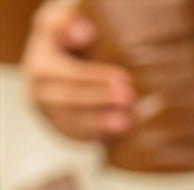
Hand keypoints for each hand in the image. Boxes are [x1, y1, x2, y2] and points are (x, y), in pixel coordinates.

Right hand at [21, 2, 134, 141]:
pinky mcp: (64, 131)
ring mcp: (51, 115)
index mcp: (40, 66)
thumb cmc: (65, 43)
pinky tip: (121, 133)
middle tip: (129, 97)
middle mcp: (40, 93)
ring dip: (100, 122)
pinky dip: (100, 136)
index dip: (95, 77)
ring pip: (73, 123)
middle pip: (70, 99)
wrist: (59, 68)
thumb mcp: (57, 25)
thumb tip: (85, 31)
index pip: (69, 73)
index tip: (124, 78)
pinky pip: (80, 137)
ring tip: (126, 122)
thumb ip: (64, 23)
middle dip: (100, 99)